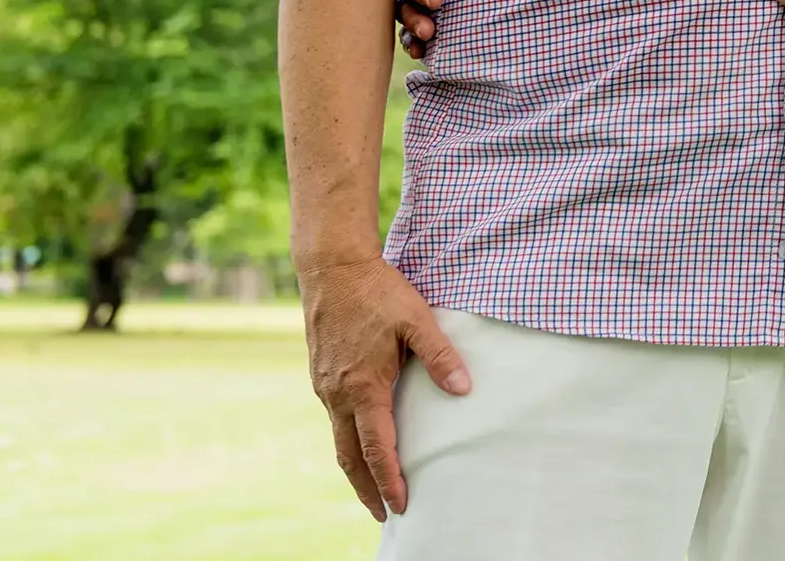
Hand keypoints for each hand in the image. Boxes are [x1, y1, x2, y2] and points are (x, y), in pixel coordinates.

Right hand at [298, 254, 469, 520]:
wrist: (332, 269)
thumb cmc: (378, 292)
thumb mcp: (417, 319)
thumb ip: (440, 355)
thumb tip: (463, 389)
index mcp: (363, 387)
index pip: (376, 447)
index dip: (390, 479)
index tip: (401, 505)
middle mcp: (338, 394)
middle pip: (349, 457)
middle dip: (367, 489)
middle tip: (384, 515)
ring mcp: (325, 387)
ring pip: (339, 440)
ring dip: (356, 467)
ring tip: (373, 488)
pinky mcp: (321, 376)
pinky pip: (335, 419)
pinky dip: (348, 441)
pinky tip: (361, 442)